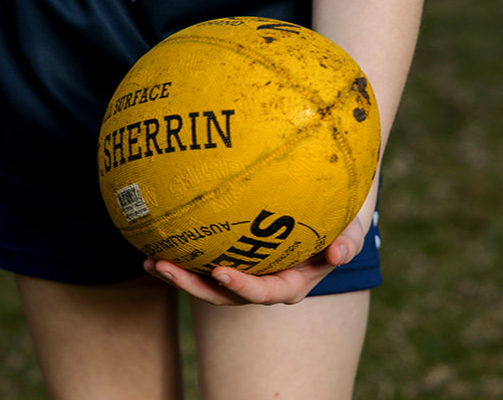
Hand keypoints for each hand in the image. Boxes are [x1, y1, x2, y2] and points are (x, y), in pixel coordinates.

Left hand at [142, 215, 366, 305]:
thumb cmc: (342, 216)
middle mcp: (264, 283)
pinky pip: (204, 259)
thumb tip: (339, 254)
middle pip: (224, 295)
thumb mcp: (352, 227)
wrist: (330, 207)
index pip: (264, 293)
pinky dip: (183, 254)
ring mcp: (247, 271)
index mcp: (291, 282)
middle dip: (193, 286)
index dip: (242, 287)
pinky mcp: (234, 256)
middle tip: (165, 267)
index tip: (221, 273)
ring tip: (150, 260)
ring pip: (208, 283)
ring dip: (179, 275)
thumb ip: (349, 240)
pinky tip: (156, 238)